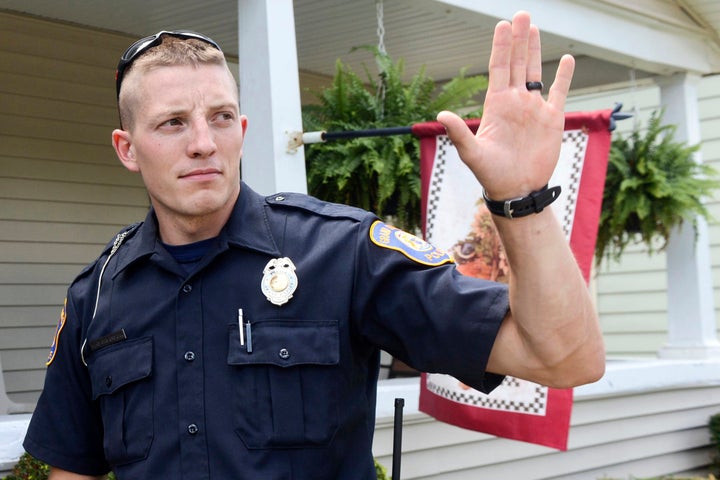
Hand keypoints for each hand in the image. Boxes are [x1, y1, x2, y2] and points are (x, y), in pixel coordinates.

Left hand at [437, 11, 574, 200]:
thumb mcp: (472, 153)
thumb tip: (440, 116)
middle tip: (521, 15)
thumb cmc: (491, 174)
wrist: (517, 190)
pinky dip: (564, 76)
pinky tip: (567, 60)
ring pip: (534, 71)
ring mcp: (534, 109)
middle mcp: (515, 102)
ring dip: (535, 50)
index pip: (498, 68)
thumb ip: (459, 133)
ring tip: (534, 28)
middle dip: (518, 39)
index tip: (502, 25)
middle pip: (516, 63)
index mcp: (496, 105)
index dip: (500, 47)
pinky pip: (559, 92)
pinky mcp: (552, 119)